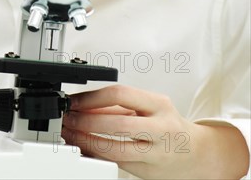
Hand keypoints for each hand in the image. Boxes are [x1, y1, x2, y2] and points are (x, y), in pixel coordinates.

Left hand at [61, 85, 248, 178]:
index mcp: (159, 105)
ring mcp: (156, 152)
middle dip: (86, 122)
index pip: (120, 94)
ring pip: (116, 150)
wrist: (195, 154)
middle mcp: (161, 128)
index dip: (92, 98)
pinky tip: (83, 150)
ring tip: (70, 135)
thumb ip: (118, 106)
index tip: (74, 101)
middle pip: (117, 124)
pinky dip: (96, 156)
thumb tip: (83, 104)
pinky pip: (117, 164)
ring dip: (86, 142)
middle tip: (68, 119)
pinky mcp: (148, 171)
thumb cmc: (168, 126)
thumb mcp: (149, 107)